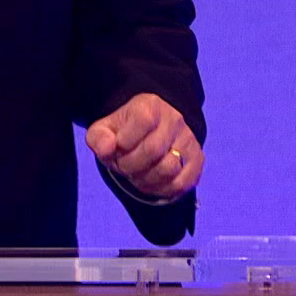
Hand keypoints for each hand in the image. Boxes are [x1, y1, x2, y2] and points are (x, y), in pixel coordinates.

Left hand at [85, 93, 201, 199]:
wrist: (148, 132)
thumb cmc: (122, 132)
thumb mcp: (103, 130)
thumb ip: (99, 138)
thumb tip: (106, 148)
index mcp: (150, 105)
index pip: (142, 121)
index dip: (124, 142)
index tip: (117, 147)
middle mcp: (174, 119)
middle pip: (153, 150)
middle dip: (131, 165)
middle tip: (123, 166)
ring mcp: (188, 139)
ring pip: (169, 169)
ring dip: (146, 180)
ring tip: (137, 175)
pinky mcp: (197, 159)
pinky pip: (183, 183)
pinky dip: (163, 190)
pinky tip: (152, 184)